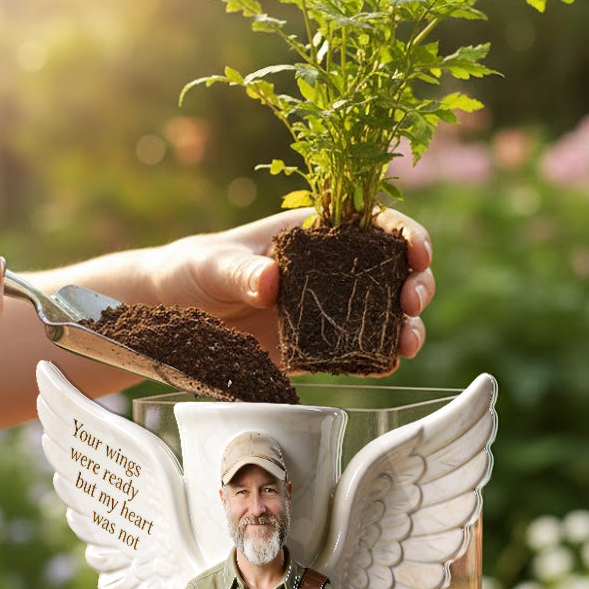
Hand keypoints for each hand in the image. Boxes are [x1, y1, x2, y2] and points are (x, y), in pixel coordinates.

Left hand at [121, 208, 433, 363]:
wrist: (171, 315)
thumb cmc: (193, 270)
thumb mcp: (211, 264)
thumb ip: (240, 270)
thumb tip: (270, 281)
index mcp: (313, 232)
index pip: (372, 224)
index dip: (404, 233)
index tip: (415, 250)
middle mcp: (329, 270)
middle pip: (392, 271)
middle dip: (416, 282)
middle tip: (412, 301)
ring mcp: (326, 311)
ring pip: (384, 314)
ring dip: (407, 325)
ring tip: (409, 341)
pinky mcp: (314, 350)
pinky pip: (357, 353)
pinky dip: (379, 358)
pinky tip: (389, 363)